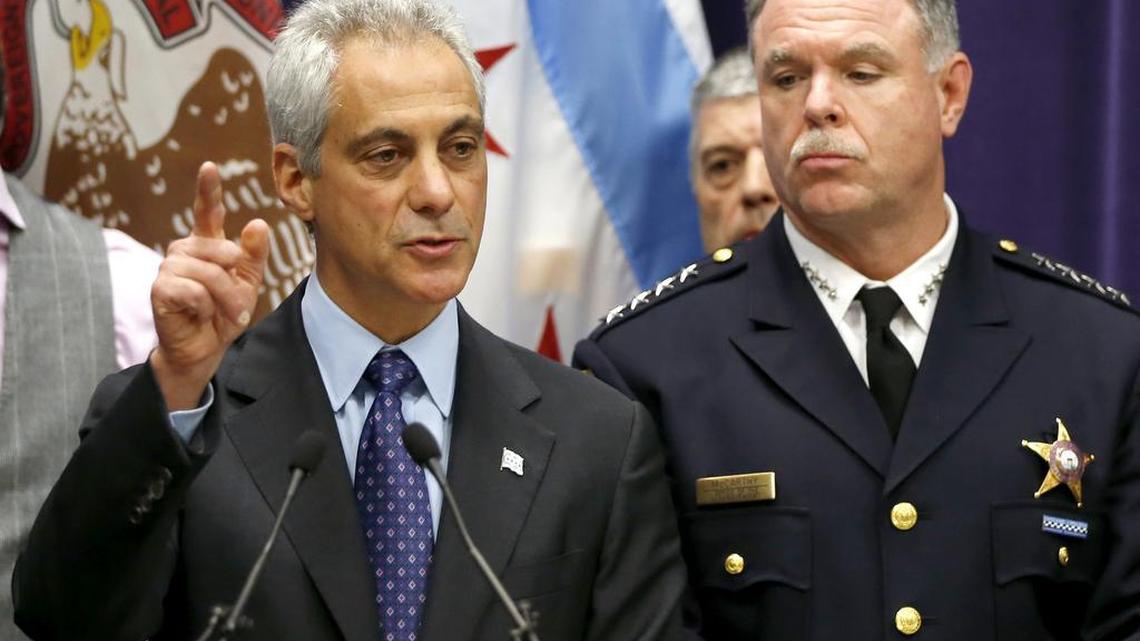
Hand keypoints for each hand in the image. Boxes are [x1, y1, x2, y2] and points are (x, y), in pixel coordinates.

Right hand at [150, 161, 268, 409]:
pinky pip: (194, 290)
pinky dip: (205, 307)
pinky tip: (198, 315)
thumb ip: (254, 255)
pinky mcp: (159, 289)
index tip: (209, 167)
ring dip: (223, 298)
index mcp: (207, 246)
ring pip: (209, 272)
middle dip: (236, 281)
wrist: (204, 349)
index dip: (208, 189)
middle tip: (238, 307)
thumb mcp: (248, 284)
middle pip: (221, 251)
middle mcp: (184, 251)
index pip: (207, 212)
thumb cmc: (223, 314)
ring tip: (222, 314)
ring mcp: (168, 268)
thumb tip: (258, 223)